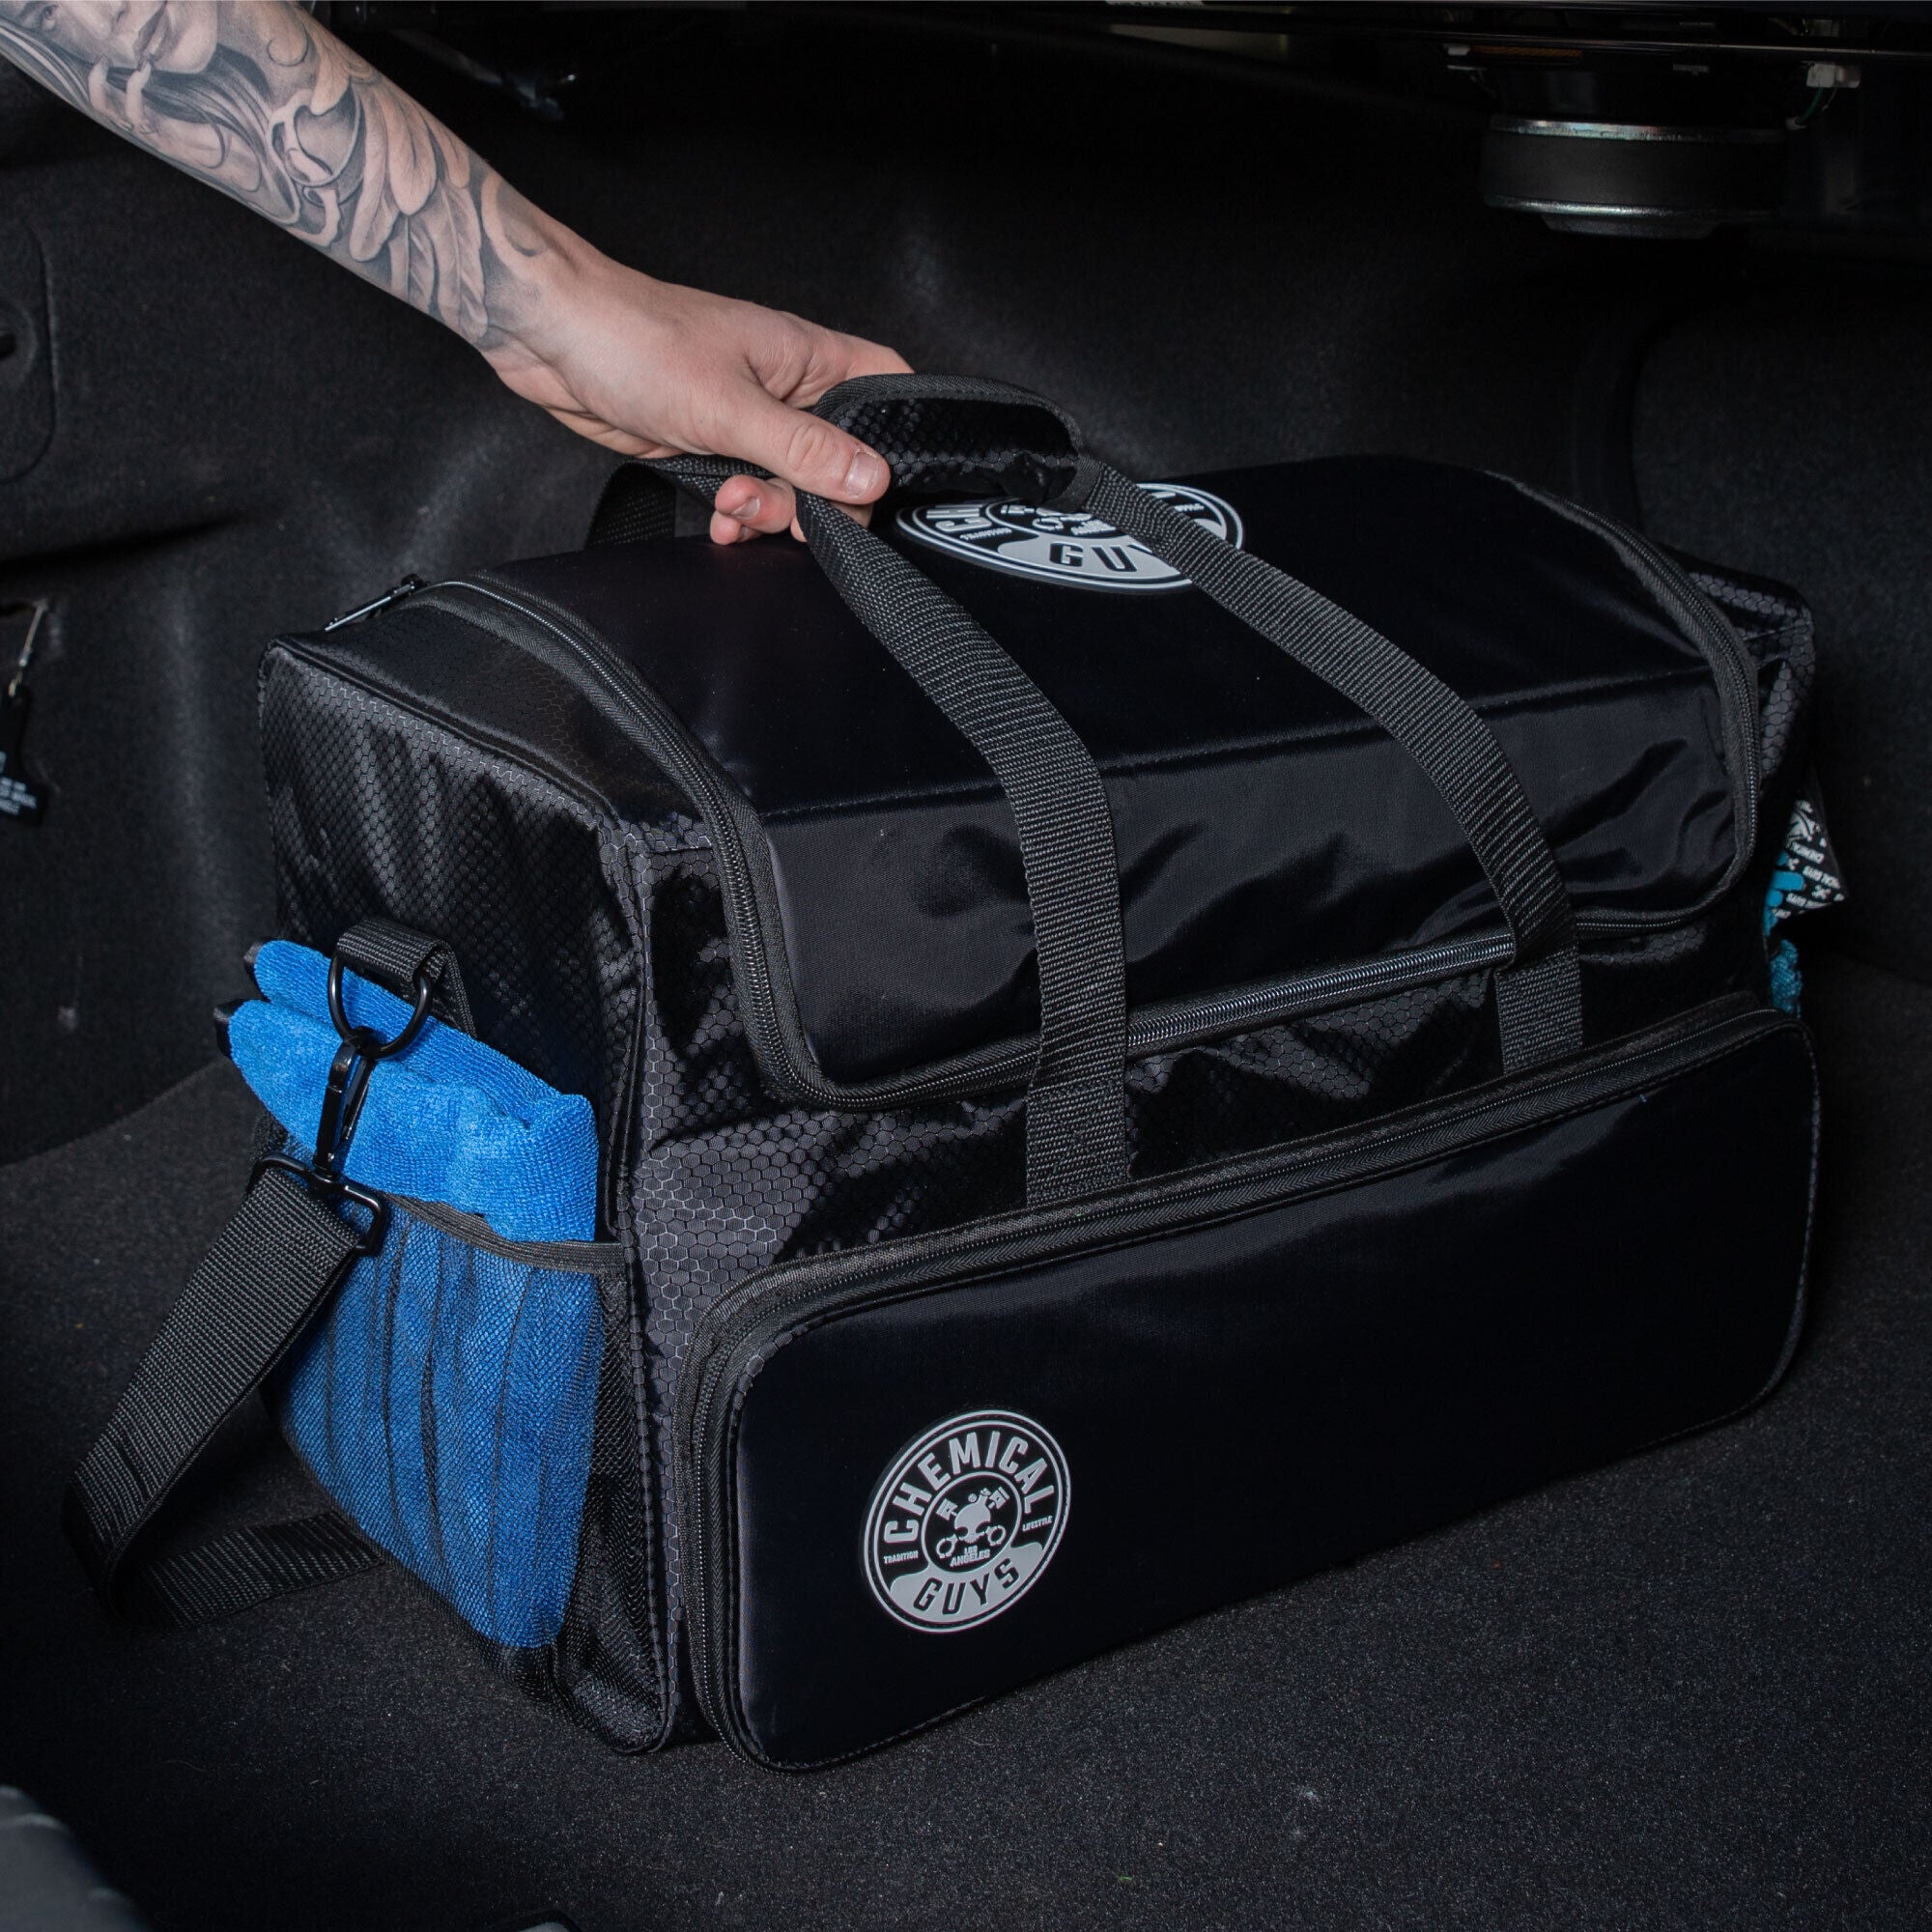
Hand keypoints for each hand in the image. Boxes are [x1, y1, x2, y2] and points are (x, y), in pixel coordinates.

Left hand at [485, 243, 908, 543]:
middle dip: (814, 499)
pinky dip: (738, 514)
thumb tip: (872, 479)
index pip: (886, 394)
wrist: (551, 338)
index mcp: (808, 358)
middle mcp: (787, 386)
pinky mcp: (711, 443)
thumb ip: (803, 449)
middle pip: (839, 460)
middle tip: (783, 512)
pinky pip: (747, 491)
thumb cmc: (635, 340)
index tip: (874, 488)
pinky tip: (717, 519)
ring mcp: (749, 416)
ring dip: (768, 511)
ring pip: (790, 484)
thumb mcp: (729, 407)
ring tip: (730, 508)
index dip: (895, 442)